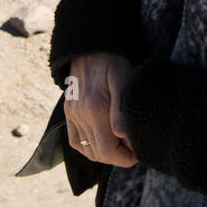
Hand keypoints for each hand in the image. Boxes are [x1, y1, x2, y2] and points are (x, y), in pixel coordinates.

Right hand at [64, 52, 137, 167]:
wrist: (90, 48)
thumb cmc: (112, 62)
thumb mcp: (123, 77)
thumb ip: (121, 107)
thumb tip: (120, 133)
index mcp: (95, 108)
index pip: (108, 151)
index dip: (125, 158)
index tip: (138, 152)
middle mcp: (81, 115)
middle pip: (99, 155)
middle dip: (119, 158)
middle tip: (133, 148)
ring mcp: (73, 115)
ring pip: (88, 151)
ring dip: (105, 154)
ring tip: (121, 145)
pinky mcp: (69, 113)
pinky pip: (75, 142)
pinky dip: (88, 149)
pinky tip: (102, 142)